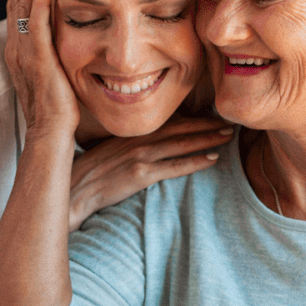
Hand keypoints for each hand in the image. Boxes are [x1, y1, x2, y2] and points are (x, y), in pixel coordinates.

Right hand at [5, 0, 80, 137]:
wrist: (50, 133)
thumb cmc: (56, 110)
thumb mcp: (52, 77)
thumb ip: (52, 59)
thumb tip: (64, 47)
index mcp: (19, 53)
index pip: (17, 13)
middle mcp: (17, 50)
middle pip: (15, 4)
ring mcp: (25, 54)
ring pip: (22, 9)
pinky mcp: (39, 60)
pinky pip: (37, 24)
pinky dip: (40, 1)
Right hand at [68, 118, 233, 229]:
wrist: (74, 189)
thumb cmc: (91, 172)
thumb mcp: (111, 149)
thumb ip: (132, 143)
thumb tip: (152, 142)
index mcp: (132, 132)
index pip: (169, 121)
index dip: (193, 118)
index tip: (213, 116)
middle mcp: (138, 139)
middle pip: (180, 128)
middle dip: (207, 125)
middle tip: (230, 123)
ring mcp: (140, 156)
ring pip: (182, 144)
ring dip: (207, 139)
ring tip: (227, 136)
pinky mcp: (141, 174)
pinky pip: (174, 167)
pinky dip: (195, 162)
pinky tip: (212, 159)